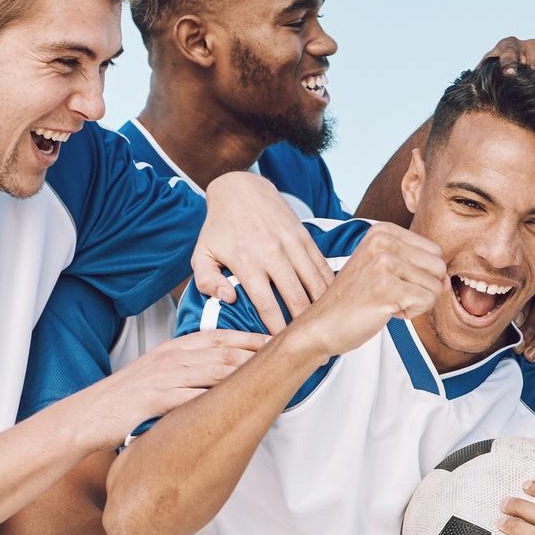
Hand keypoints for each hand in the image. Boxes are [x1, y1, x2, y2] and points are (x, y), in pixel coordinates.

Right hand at [74, 328, 266, 449]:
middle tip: (287, 353)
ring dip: (245, 371)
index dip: (249, 336)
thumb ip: (185, 367)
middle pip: (222, 349)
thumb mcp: (156, 372)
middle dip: (257, 350)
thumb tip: (218, 371)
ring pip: (213, 369)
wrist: (86, 415)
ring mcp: (163, 378)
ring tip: (273, 374)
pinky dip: (217, 398)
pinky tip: (238, 402)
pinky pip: (192, 396)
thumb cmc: (123, 398)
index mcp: (172, 349)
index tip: (276, 339)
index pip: (218, 336)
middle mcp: (170, 358)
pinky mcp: (155, 400)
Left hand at [193, 173, 335, 331]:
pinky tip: (333, 301)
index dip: (276, 329)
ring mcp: (291, 243)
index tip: (281, 346)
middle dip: (303, 324)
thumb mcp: (201, 253)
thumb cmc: (219, 227)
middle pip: (296, 297)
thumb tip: (228, 299)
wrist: (241, 188)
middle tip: (310, 343)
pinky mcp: (304, 236)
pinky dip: (329, 285)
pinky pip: (321, 265)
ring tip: (325, 327)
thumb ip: (206, 280)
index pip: (266, 304)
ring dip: (321, 307)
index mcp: (246, 261)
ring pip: (314, 282)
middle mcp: (271, 252)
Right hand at [293, 223, 445, 358]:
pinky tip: (385, 311)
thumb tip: (448, 275)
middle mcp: (383, 241)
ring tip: (385, 301)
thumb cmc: (356, 298)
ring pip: (435, 287)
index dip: (420, 274)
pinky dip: (410, 313)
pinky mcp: (387, 288)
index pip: (434, 250)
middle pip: (438, 267)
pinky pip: (426, 302)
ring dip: (415, 302)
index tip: (390, 281)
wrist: (322, 324)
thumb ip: (415, 261)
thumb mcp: (382, 266)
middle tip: (390, 294)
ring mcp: (383, 263)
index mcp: (382, 231)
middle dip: (422, 288)